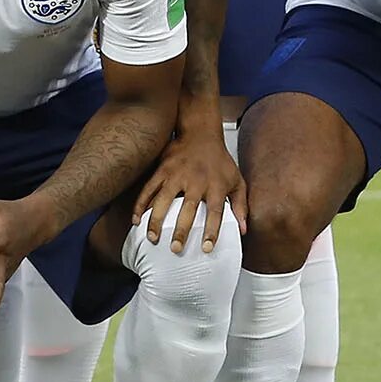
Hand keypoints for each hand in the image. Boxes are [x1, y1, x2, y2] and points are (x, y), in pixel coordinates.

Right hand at [132, 126, 243, 254]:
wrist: (201, 132)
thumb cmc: (220, 160)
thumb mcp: (237, 180)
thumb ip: (240, 206)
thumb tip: (244, 230)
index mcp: (216, 185)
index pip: (214, 212)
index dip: (211, 231)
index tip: (206, 248)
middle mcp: (196, 181)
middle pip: (187, 209)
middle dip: (181, 230)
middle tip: (175, 249)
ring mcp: (176, 175)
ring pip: (164, 200)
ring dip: (157, 220)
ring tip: (152, 238)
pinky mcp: (162, 169)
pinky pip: (148, 189)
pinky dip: (141, 205)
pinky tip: (136, 220)